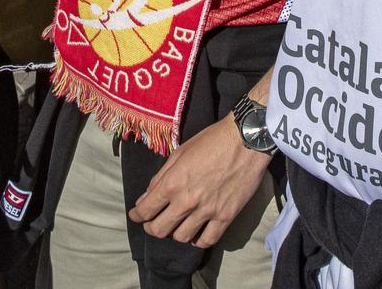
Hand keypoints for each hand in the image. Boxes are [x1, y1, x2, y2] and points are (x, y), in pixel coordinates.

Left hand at [129, 115, 272, 247]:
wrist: (245, 140)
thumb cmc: (211, 141)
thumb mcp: (180, 153)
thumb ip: (161, 176)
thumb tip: (146, 196)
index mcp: (172, 183)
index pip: (146, 210)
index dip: (137, 215)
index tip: (136, 215)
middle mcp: (187, 201)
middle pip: (160, 230)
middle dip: (152, 228)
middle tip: (153, 223)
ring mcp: (207, 211)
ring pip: (182, 238)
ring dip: (175, 233)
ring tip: (177, 226)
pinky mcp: (226, 216)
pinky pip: (208, 240)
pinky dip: (198, 241)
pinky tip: (196, 234)